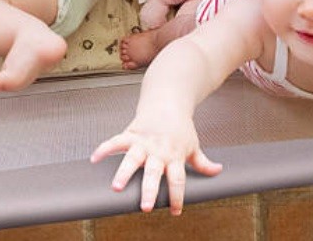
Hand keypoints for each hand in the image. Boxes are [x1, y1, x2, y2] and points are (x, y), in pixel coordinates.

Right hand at [90, 117, 222, 214]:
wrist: (168, 101)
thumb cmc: (180, 127)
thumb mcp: (193, 145)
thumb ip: (202, 162)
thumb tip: (218, 171)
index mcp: (175, 156)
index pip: (177, 179)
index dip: (177, 196)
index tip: (175, 211)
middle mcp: (158, 151)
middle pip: (154, 172)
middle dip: (149, 190)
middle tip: (145, 206)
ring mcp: (143, 142)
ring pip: (132, 159)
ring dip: (124, 173)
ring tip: (115, 187)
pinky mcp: (131, 133)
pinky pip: (116, 141)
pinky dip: (104, 149)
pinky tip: (95, 159)